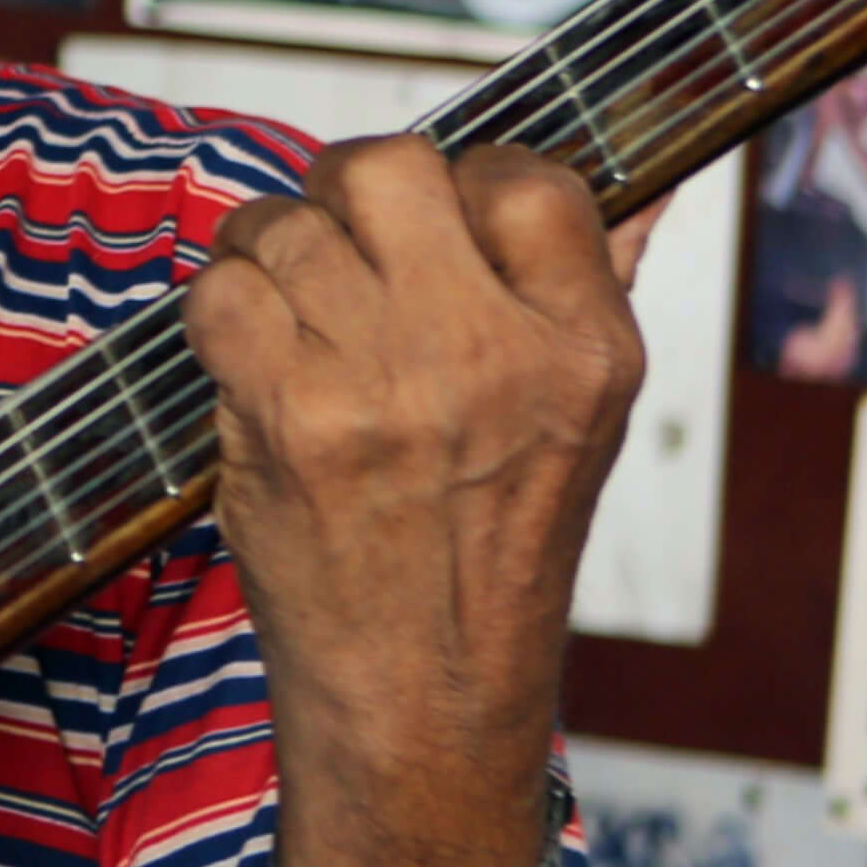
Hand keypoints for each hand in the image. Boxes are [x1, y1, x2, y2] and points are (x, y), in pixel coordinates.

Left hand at [186, 139, 638, 866]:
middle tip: (345, 255)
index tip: (439, 229)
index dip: (464, 183)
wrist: (422, 699)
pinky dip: (221, 317)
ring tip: (300, 328)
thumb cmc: (492, 553)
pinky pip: (222, 290)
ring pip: (285, 223)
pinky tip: (256, 368)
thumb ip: (595, 289)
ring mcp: (387, 378)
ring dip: (273, 260)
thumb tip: (644, 187)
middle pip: (388, 167)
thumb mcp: (584, 424)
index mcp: (587, 347)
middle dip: (347, 196)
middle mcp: (494, 351)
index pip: (526, 176)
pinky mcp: (290, 413)